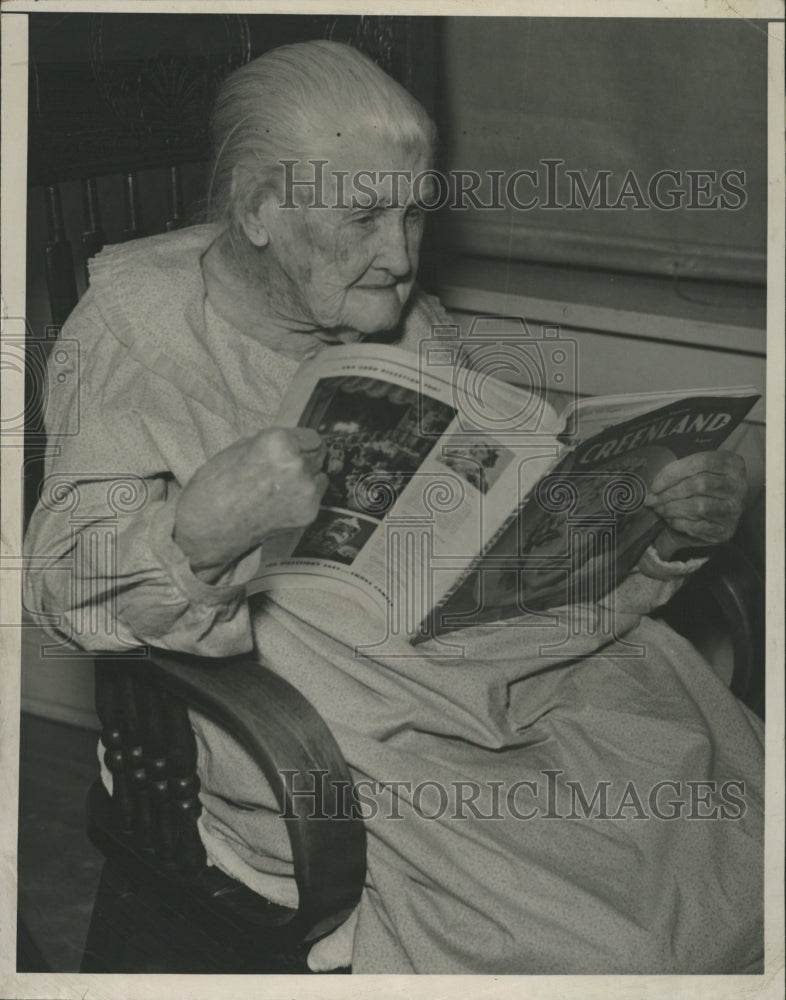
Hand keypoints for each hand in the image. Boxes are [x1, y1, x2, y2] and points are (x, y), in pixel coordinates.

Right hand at [174, 427, 326, 582]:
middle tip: (286, 469)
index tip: (296, 448)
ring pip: (319, 476)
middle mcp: (297, 465)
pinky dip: (303, 498)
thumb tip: (289, 440)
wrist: (208, 528)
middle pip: (318, 455)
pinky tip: (281, 503)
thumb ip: (269, 442)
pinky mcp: (308, 514)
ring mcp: (305, 492)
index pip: (311, 436)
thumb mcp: (238, 449)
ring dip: (306, 479)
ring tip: (280, 488)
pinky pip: (315, 498)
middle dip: (305, 459)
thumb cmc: (216, 486)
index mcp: (278, 443)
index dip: (300, 443)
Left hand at [644, 451, 747, 559]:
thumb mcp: (692, 473)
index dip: (674, 473)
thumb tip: (654, 487)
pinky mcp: (727, 530)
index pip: (702, 462)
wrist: (706, 520)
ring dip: (672, 508)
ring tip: (659, 509)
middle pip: (700, 484)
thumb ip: (678, 472)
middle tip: (652, 500)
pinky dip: (679, 523)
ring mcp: (735, 509)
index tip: (655, 485)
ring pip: (700, 506)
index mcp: (733, 464)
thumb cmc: (696, 491)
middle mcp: (739, 486)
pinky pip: (699, 526)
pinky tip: (670, 520)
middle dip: (670, 493)